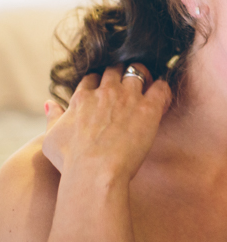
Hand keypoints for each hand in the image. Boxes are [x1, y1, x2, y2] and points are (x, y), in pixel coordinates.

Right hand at [41, 63, 169, 180]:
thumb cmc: (71, 161)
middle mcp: (105, 92)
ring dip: (143, 76)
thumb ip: (53, 117)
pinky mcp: (148, 108)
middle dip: (121, 73)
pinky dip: (162, 89)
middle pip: (115, 70)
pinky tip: (162, 98)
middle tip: (128, 84)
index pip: (92, 78)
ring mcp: (127, 98)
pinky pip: (161, 87)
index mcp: (82, 98)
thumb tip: (50, 104)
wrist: (94, 172)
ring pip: (138, 72)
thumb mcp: (51, 138)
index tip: (105, 90)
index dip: (99, 82)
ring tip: (148, 85)